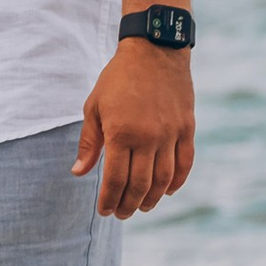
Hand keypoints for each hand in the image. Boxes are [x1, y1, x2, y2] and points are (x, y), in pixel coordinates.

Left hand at [75, 44, 194, 216]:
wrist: (154, 51)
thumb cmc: (118, 79)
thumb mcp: (94, 107)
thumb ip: (89, 143)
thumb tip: (79, 173)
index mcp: (120, 133)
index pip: (115, 180)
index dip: (109, 200)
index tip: (104, 211)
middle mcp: (148, 137)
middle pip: (139, 185)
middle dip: (128, 205)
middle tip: (121, 214)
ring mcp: (170, 134)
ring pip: (163, 179)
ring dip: (152, 199)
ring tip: (143, 207)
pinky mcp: (187, 128)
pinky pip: (185, 163)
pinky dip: (177, 182)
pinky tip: (167, 191)